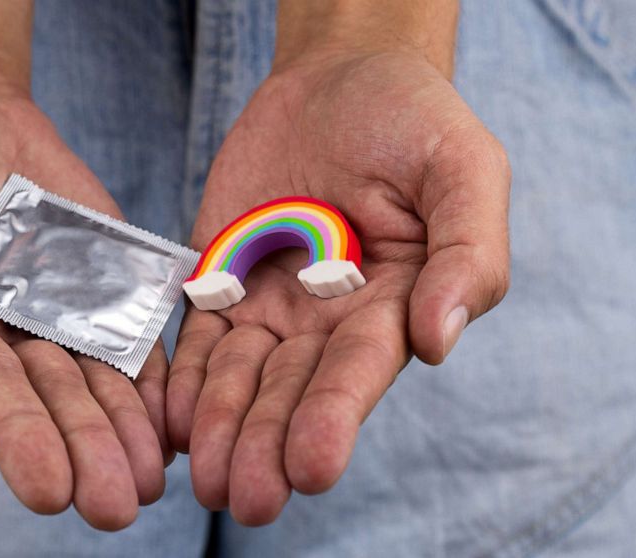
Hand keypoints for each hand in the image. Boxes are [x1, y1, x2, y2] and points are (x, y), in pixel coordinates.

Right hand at [0, 79, 169, 529]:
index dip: (16, 435)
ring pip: (97, 378)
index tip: (48, 487)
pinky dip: (153, 377)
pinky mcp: (103, 282)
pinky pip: (132, 332)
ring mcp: (60, 309)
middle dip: (83, 450)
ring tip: (151, 483)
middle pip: (51, 397)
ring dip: (125, 432)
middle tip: (115, 507)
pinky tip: (174, 422)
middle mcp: (7, 332)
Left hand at [167, 52, 509, 524]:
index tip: (311, 467)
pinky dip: (182, 378)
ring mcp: (269, 304)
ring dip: (219, 426)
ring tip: (204, 476)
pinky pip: (197, 337)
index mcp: (391, 308)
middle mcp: (327, 321)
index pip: (358, 374)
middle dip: (267, 445)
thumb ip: (467, 253)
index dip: (333, 419)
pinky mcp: (219, 278)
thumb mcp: (463, 170)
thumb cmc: (413, 122)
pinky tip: (168, 418)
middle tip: (245, 499)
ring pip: (238, 377)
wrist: (340, 79)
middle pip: (292, 392)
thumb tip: (438, 339)